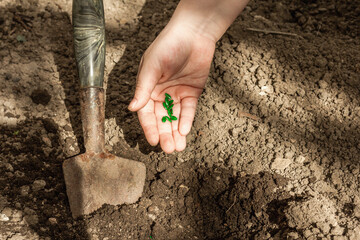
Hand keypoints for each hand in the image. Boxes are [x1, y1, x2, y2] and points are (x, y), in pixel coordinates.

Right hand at [128, 23, 215, 152]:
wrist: (194, 33)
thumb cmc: (168, 45)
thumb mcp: (152, 66)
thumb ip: (143, 87)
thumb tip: (132, 108)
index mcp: (147, 88)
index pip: (146, 113)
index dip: (149, 127)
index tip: (153, 141)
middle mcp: (161, 93)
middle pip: (161, 118)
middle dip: (165, 134)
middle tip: (168, 150)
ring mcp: (177, 93)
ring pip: (175, 117)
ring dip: (176, 132)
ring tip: (178, 147)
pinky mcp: (192, 92)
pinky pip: (189, 109)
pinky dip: (187, 120)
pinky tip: (185, 131)